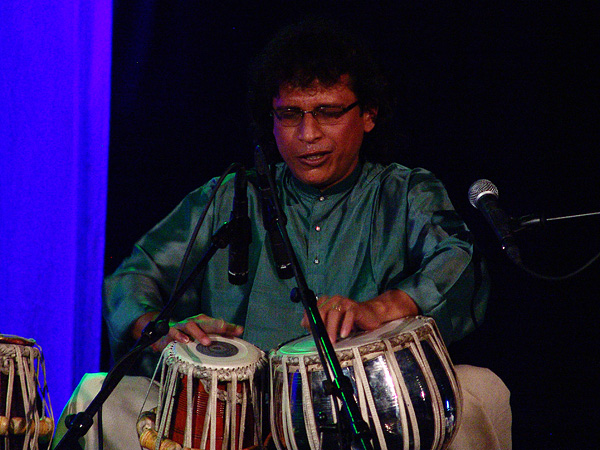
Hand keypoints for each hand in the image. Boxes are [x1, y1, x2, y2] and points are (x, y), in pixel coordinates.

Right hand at [133, 312, 243, 352]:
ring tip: (207, 342)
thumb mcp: (204, 333)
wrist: (164, 333)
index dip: (228, 327)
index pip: (218, 323)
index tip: (239, 331)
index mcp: (203, 322)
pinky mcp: (170, 332)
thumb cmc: (189, 334)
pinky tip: (186, 341)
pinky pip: (174, 333)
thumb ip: (222, 333)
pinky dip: (179, 336)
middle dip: (216, 325)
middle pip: (206, 322)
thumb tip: (240, 330)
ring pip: (190, 326)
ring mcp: (182, 326)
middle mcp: (194, 322)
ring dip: (199, 333)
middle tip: (224, 328)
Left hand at [300, 290, 418, 343]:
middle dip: (321, 326)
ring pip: (334, 313)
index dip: (310, 320)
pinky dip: (345, 325)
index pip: (313, 309)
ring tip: (332, 341)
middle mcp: (334, 300)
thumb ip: (319, 323)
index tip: (310, 332)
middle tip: (321, 340)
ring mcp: (344, 302)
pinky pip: (349, 315)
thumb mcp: (332, 323)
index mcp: (326, 301)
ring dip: (332, 329)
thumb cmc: (348, 321)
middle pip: (322, 311)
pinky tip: (344, 334)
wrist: (369, 316)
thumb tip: (304, 324)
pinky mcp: (355, 307)